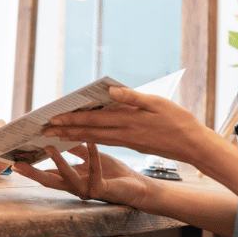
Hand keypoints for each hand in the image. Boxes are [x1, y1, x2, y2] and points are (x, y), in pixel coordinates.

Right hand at [12, 143, 150, 206]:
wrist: (137, 185)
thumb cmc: (113, 172)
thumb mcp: (91, 156)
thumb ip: (76, 148)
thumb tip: (57, 133)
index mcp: (72, 180)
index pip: (48, 175)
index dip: (32, 169)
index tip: (15, 161)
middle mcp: (76, 187)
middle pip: (50, 182)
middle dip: (33, 173)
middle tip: (18, 164)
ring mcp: (87, 190)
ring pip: (68, 178)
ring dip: (58, 162)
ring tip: (49, 147)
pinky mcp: (101, 190)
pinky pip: (94, 172)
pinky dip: (92, 156)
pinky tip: (91, 141)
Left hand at [41, 86, 208, 163]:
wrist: (192, 145)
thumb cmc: (177, 120)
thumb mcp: (157, 102)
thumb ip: (133, 98)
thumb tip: (111, 91)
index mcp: (128, 121)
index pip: (93, 120)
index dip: (72, 120)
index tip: (53, 119)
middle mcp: (124, 134)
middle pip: (89, 132)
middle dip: (66, 131)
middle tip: (44, 131)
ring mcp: (127, 141)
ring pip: (95, 139)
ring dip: (74, 137)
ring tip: (57, 136)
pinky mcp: (132, 145)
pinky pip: (105, 142)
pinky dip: (90, 140)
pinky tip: (83, 138)